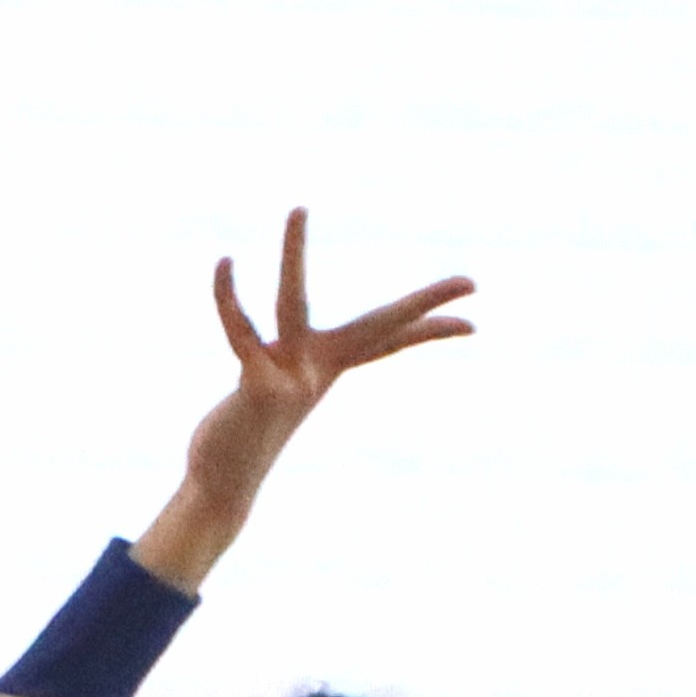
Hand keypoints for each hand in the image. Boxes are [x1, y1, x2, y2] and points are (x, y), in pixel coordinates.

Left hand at [131, 216, 473, 586]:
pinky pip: (241, 332)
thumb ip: (276, 377)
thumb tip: (271, 371)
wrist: (221, 488)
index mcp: (326, 367)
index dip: (430, 330)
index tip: (475, 323)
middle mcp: (315, 369)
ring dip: (292, 253)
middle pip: (377, 326)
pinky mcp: (256, 388)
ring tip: (297, 208)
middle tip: (472, 281)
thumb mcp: (274, 395)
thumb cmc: (248, 435)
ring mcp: (289, 378)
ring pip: (292, 304)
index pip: (388, 342)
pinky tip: (226, 260)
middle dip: (423, 303)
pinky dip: (228, 298)